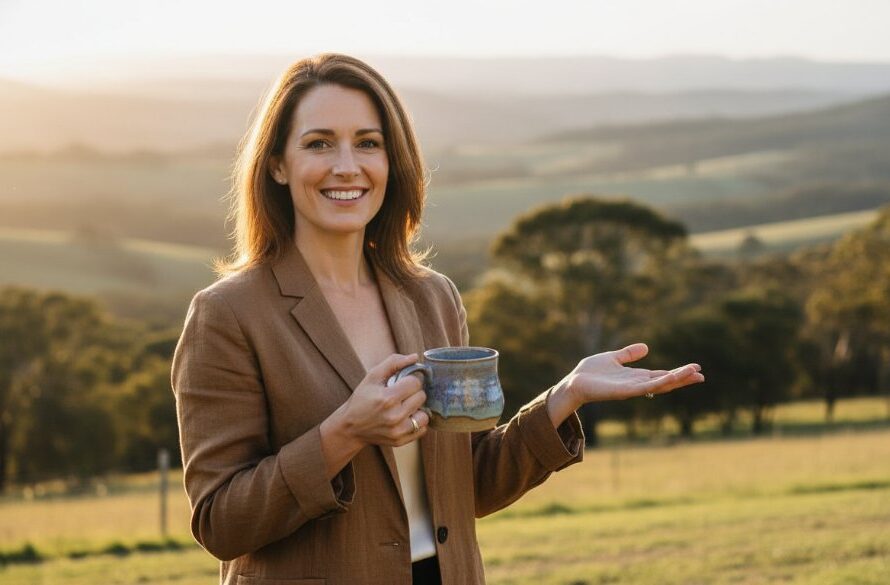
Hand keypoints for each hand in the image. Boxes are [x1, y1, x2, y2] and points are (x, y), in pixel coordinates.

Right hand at [334, 353, 430, 447]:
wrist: (350, 427)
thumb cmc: (362, 399)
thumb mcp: (372, 376)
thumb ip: (394, 362)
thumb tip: (415, 357)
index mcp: (387, 398)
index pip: (415, 383)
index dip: (409, 380)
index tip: (402, 384)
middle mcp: (394, 416)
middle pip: (421, 397)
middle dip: (413, 393)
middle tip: (402, 395)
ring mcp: (398, 431)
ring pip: (425, 415)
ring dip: (417, 409)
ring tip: (405, 407)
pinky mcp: (400, 440)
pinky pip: (422, 429)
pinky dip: (416, 423)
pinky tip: (405, 418)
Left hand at [557, 343, 703, 409]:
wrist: (574, 383)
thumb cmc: (590, 373)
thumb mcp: (613, 358)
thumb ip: (628, 354)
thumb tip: (647, 347)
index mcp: (636, 376)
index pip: (661, 374)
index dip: (678, 372)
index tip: (696, 368)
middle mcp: (637, 384)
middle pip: (665, 381)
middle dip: (683, 378)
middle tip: (702, 374)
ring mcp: (632, 389)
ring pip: (659, 385)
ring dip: (676, 379)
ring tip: (694, 374)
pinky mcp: (624, 392)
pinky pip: (645, 388)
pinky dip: (659, 383)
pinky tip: (671, 377)